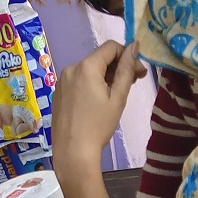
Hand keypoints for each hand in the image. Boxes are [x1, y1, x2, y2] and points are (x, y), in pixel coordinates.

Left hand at [52, 41, 145, 170]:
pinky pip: (79, 80)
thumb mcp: (118, 97)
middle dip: (119, 66)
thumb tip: (134, 46)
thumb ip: (126, 69)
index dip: (128, 55)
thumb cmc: (98, 125)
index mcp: (86, 67)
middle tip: (134, 82)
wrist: (73, 151)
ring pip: (90, 69)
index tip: (139, 72)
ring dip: (106, 75)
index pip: (111, 47)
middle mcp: (71, 68)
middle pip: (100, 58)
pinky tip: (100, 100)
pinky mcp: (58, 92)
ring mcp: (62, 80)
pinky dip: (92, 83)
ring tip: (118, 93)